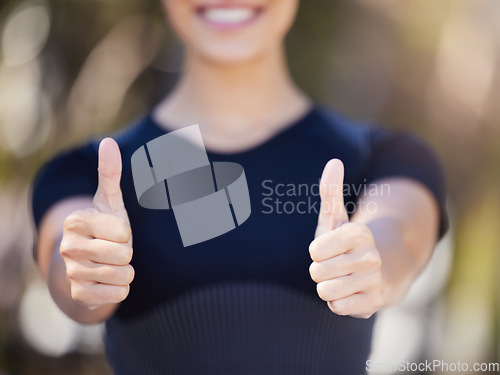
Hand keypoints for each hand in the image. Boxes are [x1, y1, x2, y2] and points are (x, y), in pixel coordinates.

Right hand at [60, 138, 133, 309]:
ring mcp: (71, 273)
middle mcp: (68, 247)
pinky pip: (119, 294)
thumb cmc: (103, 228)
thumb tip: (109, 142)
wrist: (87, 264)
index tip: (112, 231)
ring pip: (124, 275)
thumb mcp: (109, 201)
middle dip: (127, 252)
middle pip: (124, 254)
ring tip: (111, 264)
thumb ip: (110, 173)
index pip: (123, 230)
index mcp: (75, 220)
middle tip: (113, 249)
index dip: (125, 232)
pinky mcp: (79, 295)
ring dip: (126, 271)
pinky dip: (121, 289)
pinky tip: (107, 282)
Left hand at [309, 159, 382, 318]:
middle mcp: (370, 256)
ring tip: (342, 279)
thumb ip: (331, 191)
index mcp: (359, 233)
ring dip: (327, 287)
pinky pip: (337, 307)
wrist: (378, 275)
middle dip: (320, 271)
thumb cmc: (346, 245)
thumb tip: (334, 161)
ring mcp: (374, 281)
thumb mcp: (336, 219)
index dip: (317, 251)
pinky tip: (350, 294)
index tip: (328, 249)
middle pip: (317, 272)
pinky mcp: (374, 304)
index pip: (315, 250)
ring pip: (325, 291)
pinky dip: (338, 303)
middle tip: (335, 266)